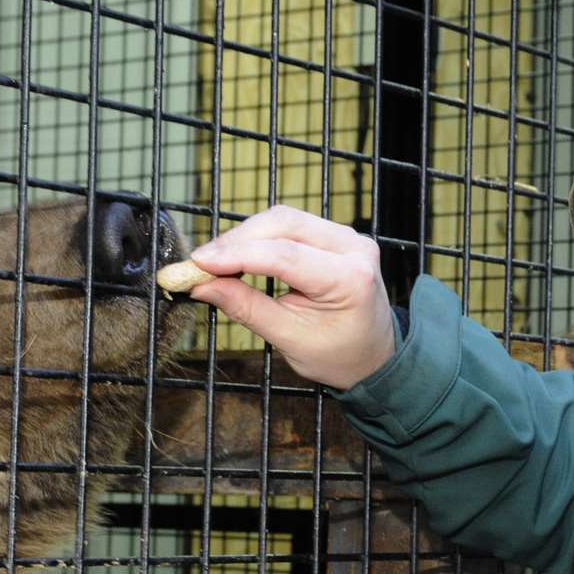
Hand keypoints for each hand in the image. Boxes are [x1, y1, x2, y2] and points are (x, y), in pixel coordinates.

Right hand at [185, 205, 397, 389]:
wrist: (375, 354)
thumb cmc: (339, 355)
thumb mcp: (290, 340)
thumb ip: (246, 308)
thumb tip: (201, 285)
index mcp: (350, 278)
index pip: (285, 255)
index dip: (236, 255)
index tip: (197, 263)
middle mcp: (353, 247)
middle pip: (283, 224)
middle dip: (236, 241)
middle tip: (200, 263)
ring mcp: (347, 236)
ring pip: (284, 218)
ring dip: (245, 236)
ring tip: (215, 262)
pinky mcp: (335, 234)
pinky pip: (291, 224)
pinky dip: (260, 237)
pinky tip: (238, 255)